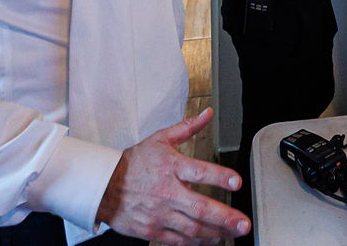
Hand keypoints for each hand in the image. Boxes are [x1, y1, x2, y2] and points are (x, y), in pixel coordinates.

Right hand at [96, 108, 249, 244]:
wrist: (103, 186)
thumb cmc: (133, 163)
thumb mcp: (160, 139)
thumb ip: (187, 127)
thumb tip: (207, 114)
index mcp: (171, 167)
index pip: (199, 171)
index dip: (220, 177)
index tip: (237, 182)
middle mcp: (167, 192)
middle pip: (199, 207)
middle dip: (224, 217)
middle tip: (243, 222)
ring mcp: (159, 214)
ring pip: (192, 228)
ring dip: (216, 232)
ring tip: (233, 233)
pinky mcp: (152, 230)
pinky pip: (179, 240)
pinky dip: (197, 242)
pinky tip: (212, 240)